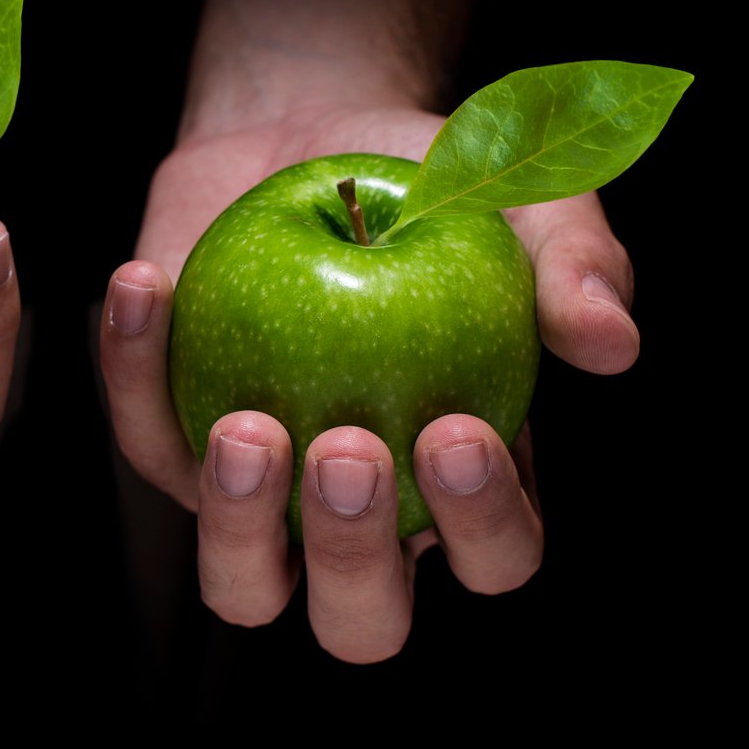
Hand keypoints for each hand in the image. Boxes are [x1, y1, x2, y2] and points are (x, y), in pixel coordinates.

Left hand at [97, 0, 640, 662]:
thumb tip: (612, 343)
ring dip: (239, 525)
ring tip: (249, 422)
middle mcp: (364, 519)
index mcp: (466, 487)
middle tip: (349, 447)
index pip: (497, 555)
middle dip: (353, 558)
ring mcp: (260, 497)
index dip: (481, 520)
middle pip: (361, 619)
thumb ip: (574, 264)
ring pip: (241, 585)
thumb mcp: (520, 200)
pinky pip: (145, 435)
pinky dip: (135, 370)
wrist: (308, 129)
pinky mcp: (169, 436)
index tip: (455, 427)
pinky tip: (147, 285)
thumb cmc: (433, 185)